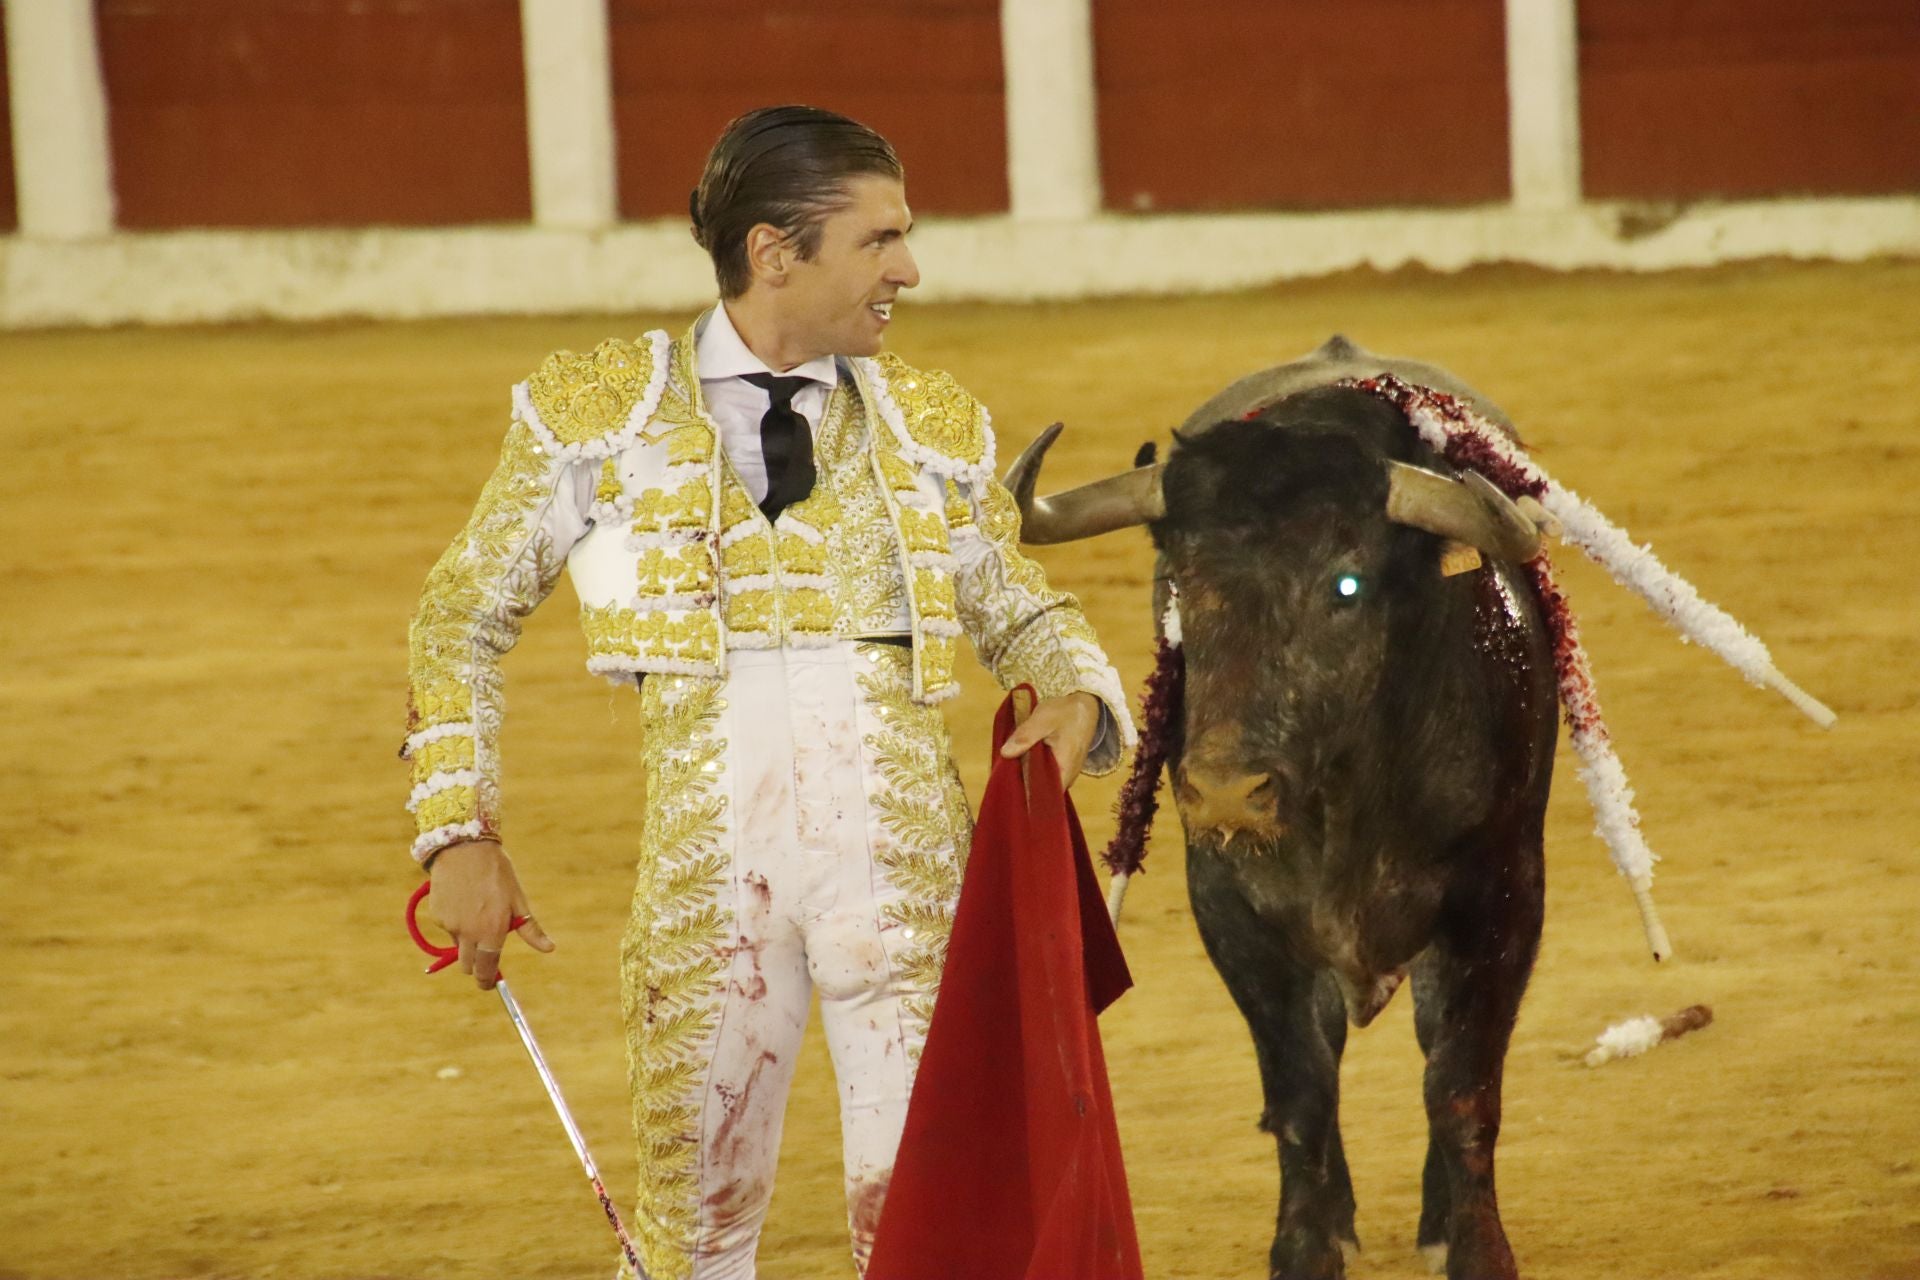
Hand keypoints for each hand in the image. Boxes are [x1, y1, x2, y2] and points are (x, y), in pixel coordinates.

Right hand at [426, 839, 553, 989]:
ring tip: (477, 912)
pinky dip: (454, 922)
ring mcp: (450, 925)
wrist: (465, 848)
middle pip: (468, 965)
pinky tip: (463, 900)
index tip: (489, 984)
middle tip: (484, 954)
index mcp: (492, 931)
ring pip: (457, 945)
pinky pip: (447, 927)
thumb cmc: (497, 873)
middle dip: (475, 965)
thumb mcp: (518, 900)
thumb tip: (550, 949)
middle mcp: (469, 933)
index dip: (487, 981)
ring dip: (465, 941)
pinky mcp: (437, 915)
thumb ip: (530, 930)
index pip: (487, 969)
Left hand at [998, 691, 1100, 787]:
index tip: (1007, 787)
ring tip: (1010, 766)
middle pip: (1041, 790)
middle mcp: (1068, 777)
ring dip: (1028, 775)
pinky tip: (1022, 760)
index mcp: (1064, 770)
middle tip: (1003, 774)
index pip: (1043, 796)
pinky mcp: (1064, 766)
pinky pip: (1046, 773)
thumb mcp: (1042, 719)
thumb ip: (1025, 736)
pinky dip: (1034, 768)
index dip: (1024, 794)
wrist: (1086, 705)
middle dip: (1022, 784)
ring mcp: (1067, 773)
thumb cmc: (1066, 712)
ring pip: (1043, 781)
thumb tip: (1005, 753)